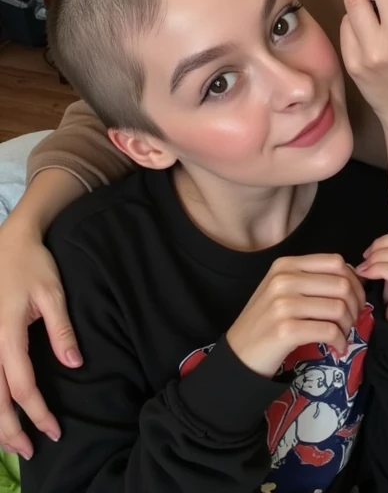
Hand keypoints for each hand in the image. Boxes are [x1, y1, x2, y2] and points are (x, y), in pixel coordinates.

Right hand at [0, 217, 81, 459]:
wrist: (10, 241)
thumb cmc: (34, 265)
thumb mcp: (53, 293)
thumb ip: (62, 330)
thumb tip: (74, 364)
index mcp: (7, 334)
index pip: (21, 387)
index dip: (37, 413)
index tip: (54, 431)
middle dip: (10, 430)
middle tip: (30, 451)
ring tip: (13, 442)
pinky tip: (0, 412)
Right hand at [226, 254, 365, 377]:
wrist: (239, 353)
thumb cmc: (266, 320)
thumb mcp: (283, 289)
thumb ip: (312, 278)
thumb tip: (354, 277)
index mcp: (286, 264)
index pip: (336, 262)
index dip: (354, 281)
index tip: (355, 299)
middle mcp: (284, 279)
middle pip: (342, 285)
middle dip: (355, 306)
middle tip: (351, 321)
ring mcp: (283, 304)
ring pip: (338, 308)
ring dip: (348, 326)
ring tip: (342, 335)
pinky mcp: (285, 330)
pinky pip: (329, 331)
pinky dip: (340, 341)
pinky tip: (337, 348)